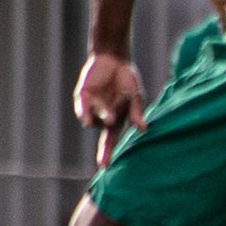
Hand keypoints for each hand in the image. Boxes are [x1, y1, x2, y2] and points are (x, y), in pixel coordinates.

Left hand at [72, 51, 145, 166]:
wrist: (113, 58)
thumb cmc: (127, 78)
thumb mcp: (135, 96)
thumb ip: (137, 112)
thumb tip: (143, 129)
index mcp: (117, 118)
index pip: (111, 140)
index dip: (107, 153)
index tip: (104, 167)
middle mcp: (103, 116)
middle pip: (103, 137)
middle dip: (104, 150)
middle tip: (104, 161)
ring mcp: (92, 107)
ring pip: (94, 122)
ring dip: (104, 120)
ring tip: (112, 115)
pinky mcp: (83, 97)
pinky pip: (82, 110)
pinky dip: (85, 115)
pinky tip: (88, 119)